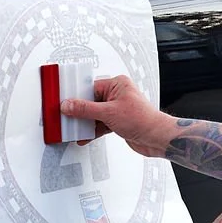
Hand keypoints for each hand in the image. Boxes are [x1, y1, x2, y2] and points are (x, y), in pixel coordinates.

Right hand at [60, 76, 177, 157]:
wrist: (156, 138)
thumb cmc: (143, 119)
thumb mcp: (108, 112)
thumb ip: (86, 109)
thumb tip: (69, 105)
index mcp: (117, 84)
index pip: (90, 88)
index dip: (77, 96)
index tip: (65, 102)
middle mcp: (117, 95)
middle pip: (91, 102)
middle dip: (80, 112)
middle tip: (67, 117)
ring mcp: (117, 109)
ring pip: (95, 115)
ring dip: (85, 123)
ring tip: (74, 129)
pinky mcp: (118, 122)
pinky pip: (100, 125)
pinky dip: (92, 131)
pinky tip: (84, 136)